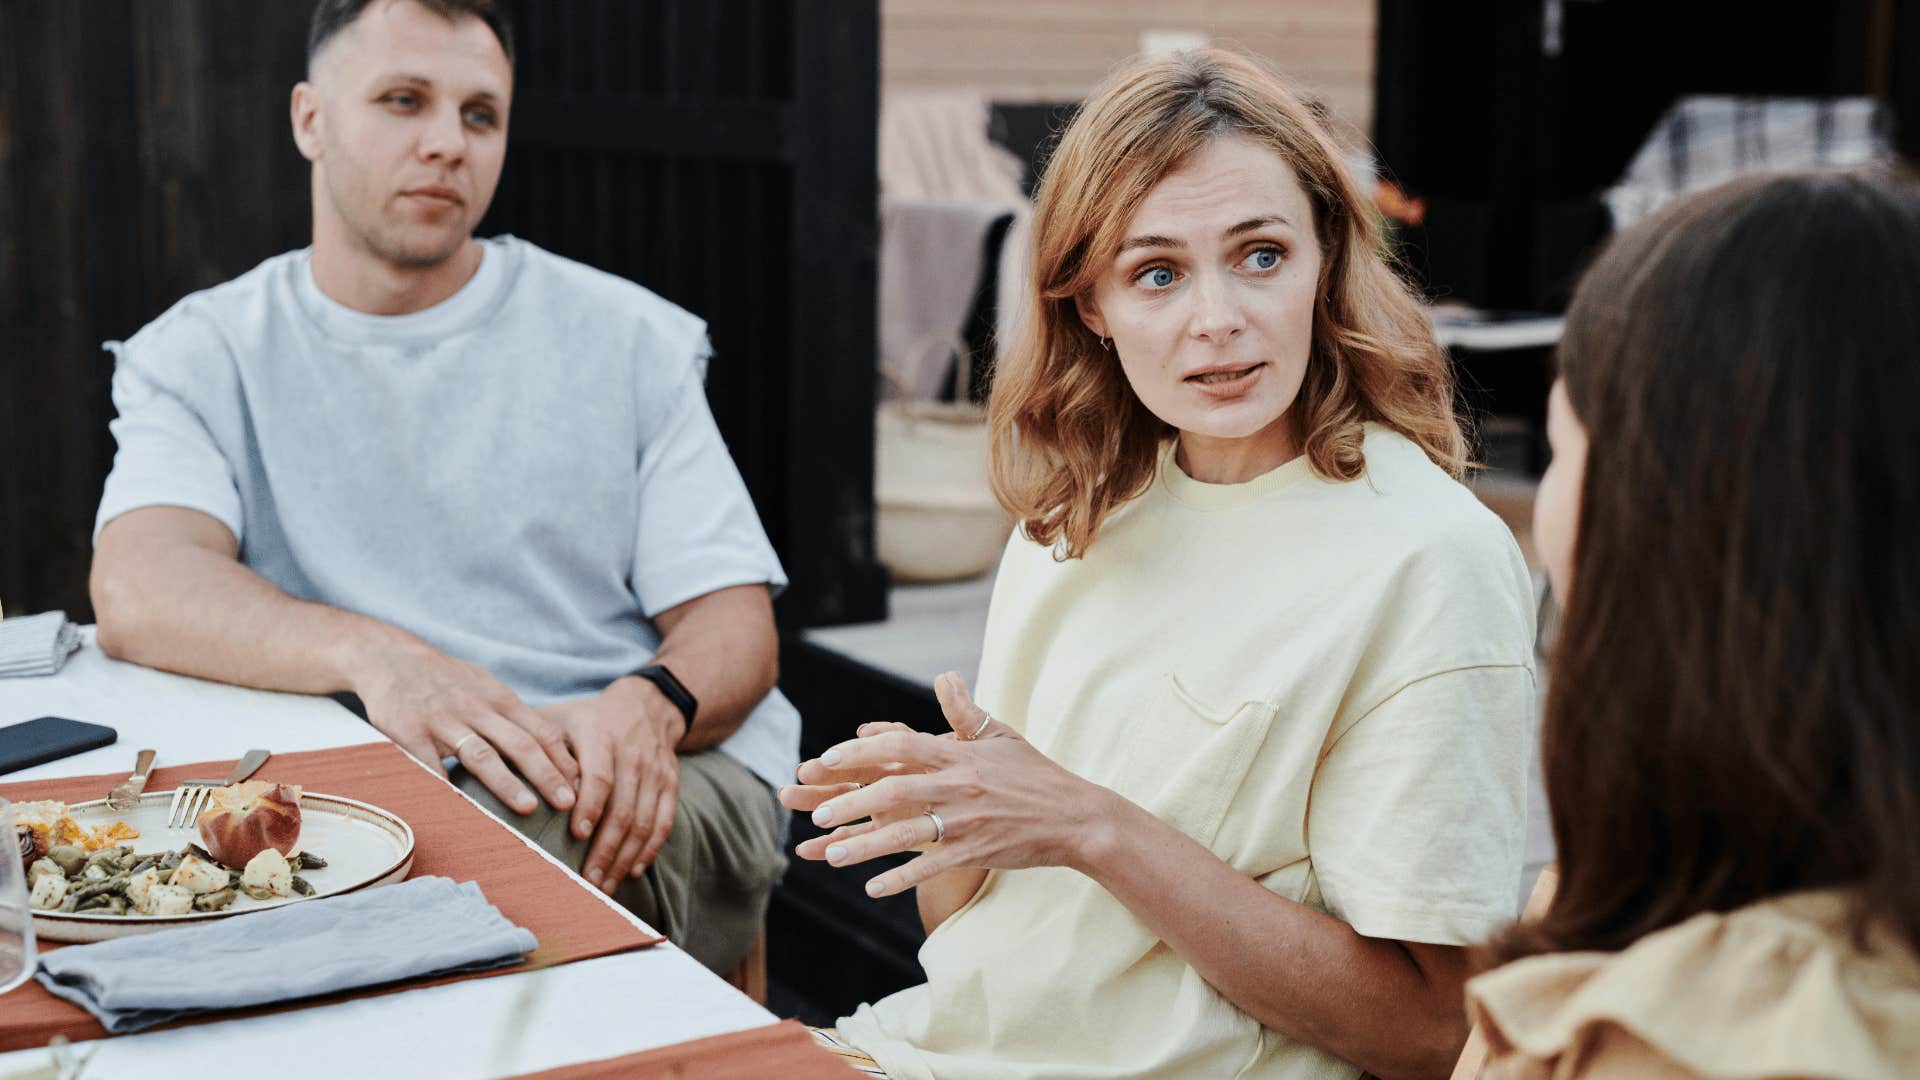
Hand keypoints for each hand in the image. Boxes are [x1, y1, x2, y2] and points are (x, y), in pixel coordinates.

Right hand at [356, 640, 577, 815]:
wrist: (391, 658)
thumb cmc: (447, 680)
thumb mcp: (486, 687)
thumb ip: (513, 716)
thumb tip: (552, 749)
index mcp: (499, 699)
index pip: (541, 731)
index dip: (562, 760)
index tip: (582, 786)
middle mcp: (477, 708)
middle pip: (519, 743)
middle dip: (547, 775)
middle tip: (569, 803)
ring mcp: (443, 720)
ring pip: (481, 754)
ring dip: (508, 783)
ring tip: (529, 808)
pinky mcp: (409, 732)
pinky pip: (429, 765)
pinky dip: (445, 788)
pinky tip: (460, 811)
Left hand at [542, 677, 684, 892]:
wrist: (647, 706)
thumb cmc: (589, 719)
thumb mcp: (561, 719)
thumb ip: (537, 746)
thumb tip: (507, 777)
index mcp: (602, 736)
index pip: (600, 775)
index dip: (590, 806)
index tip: (576, 835)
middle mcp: (634, 754)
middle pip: (623, 808)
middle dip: (605, 848)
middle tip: (586, 881)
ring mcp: (656, 771)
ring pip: (644, 821)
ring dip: (624, 857)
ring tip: (603, 886)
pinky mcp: (670, 784)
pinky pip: (664, 821)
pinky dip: (650, 849)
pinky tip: (632, 870)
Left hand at [779, 672, 1109, 897]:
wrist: (1075, 817)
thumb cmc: (1034, 773)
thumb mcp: (1000, 734)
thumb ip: (964, 710)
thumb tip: (944, 676)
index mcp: (959, 755)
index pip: (900, 746)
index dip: (859, 752)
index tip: (826, 760)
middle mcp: (959, 786)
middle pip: (894, 792)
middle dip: (851, 803)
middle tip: (816, 813)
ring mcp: (967, 822)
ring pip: (906, 835)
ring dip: (865, 846)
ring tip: (830, 854)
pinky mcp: (976, 852)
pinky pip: (931, 867)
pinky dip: (900, 879)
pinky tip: (872, 887)